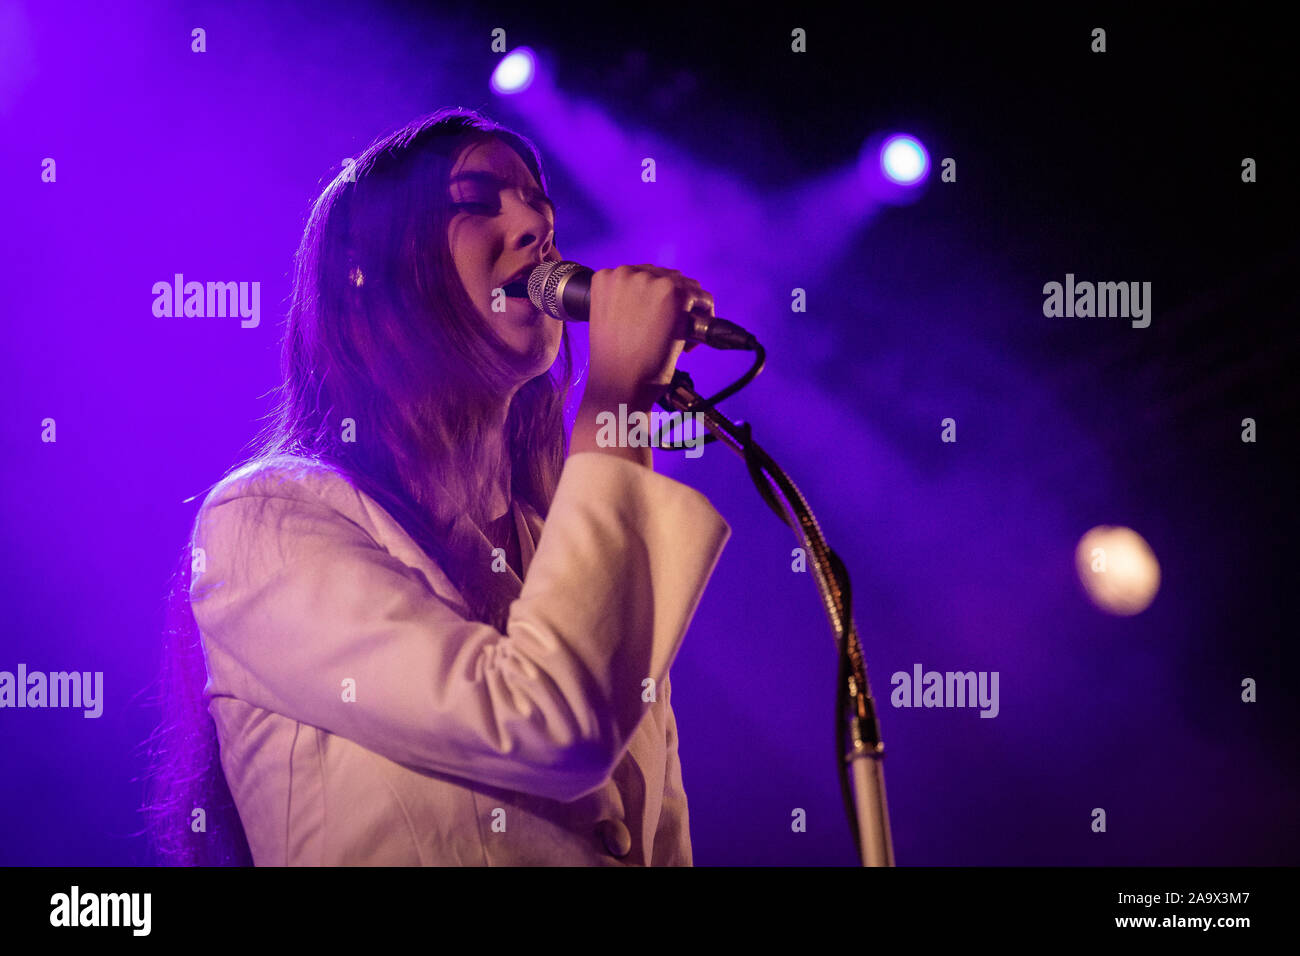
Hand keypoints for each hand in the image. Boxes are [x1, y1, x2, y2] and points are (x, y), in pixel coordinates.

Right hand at [582, 264, 712, 411]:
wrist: (620, 382)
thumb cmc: (614, 362)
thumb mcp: (611, 320)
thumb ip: (628, 302)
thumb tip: (659, 299)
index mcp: (606, 278)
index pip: (642, 276)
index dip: (653, 300)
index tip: (656, 320)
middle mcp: (627, 274)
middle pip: (666, 278)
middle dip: (673, 304)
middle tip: (670, 332)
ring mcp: (653, 281)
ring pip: (687, 287)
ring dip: (688, 310)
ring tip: (680, 339)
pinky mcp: (676, 293)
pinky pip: (702, 299)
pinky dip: (704, 318)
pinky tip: (690, 341)